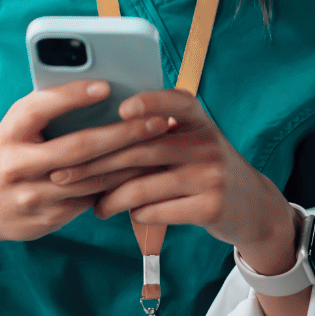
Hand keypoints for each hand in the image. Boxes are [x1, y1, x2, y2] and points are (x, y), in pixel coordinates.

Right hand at [0, 81, 175, 245]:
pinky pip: (91, 201)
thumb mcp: (16, 128)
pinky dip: (119, 185)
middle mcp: (17, 165)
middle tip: (157, 121)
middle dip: (123, 133)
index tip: (106, 86)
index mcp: (9, 133)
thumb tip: (101, 92)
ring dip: (131, 163)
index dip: (72, 97)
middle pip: (77, 148)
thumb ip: (46, 111)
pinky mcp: (48, 219)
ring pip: (92, 179)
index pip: (40, 109)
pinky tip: (144, 173)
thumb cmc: (9, 153)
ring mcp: (32, 197)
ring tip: (161, 146)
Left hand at [59, 89, 297, 271]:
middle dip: (96, 164)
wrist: (251, 205)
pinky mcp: (211, 207)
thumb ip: (154, 133)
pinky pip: (158, 210)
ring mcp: (211, 175)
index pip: (174, 101)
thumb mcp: (190, 140)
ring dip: (109, 198)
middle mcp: (206, 142)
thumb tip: (90, 133)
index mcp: (197, 119)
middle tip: (63, 175)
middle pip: (141, 150)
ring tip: (93, 205)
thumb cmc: (202, 167)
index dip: (150, 103)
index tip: (121, 110)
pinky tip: (122, 214)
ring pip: (144, 186)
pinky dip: (134, 213)